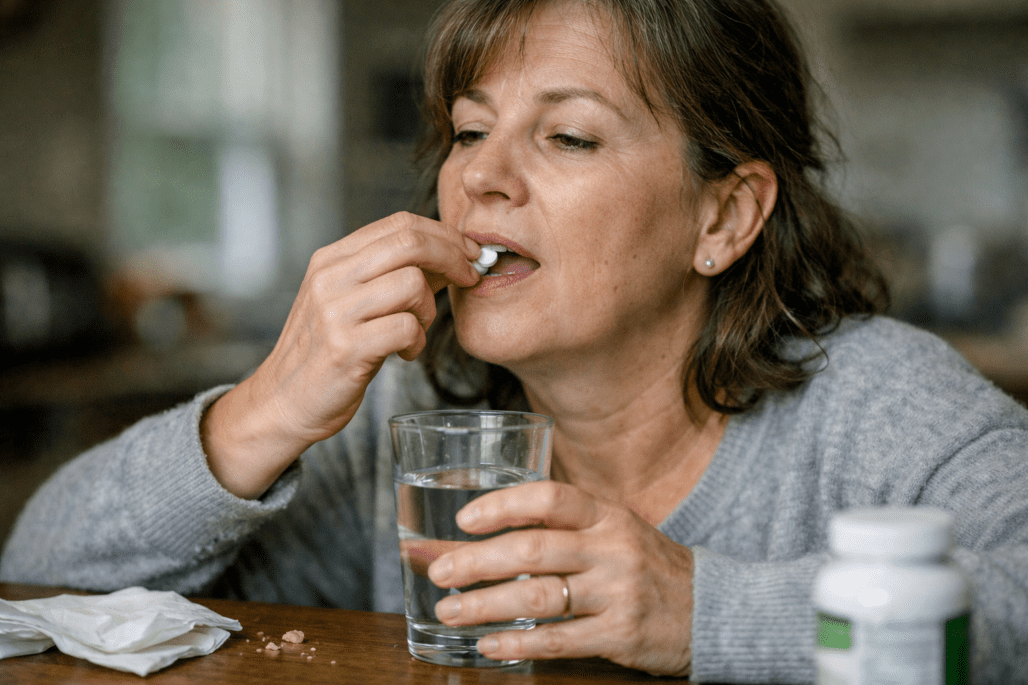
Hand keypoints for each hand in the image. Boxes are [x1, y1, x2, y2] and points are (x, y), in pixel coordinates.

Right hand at [203, 212, 480, 497]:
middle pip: (410, 243)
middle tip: (470, 277)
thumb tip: (451, 257)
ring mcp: (334, 312)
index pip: (399, 224)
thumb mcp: (351, 302)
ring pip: (412, 284)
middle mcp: (329, 278)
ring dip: (429, 309)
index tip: (470, 253)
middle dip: (454, 258)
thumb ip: (393, 276)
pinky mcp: (345, 347)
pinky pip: (406, 328)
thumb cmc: (326, 354)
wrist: (282, 402)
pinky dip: (417, 341)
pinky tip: (405, 353)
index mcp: (331, 259)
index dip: (445, 235)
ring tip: (416, 330)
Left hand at [426, 480, 693, 675]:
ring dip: (486, 604)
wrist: (713, 609)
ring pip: (539, 597)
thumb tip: (468, 536)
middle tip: (438, 572)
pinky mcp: (621, 635)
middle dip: (477, 561)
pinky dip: (518, 643)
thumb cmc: (643, 566)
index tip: (464, 519)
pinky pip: (559, 640)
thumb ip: (550, 532)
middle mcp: (612, 548)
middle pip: (534, 549)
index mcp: (607, 515)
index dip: (504, 505)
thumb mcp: (608, 534)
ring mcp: (618, 592)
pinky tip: (488, 644)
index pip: (551, 498)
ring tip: (449, 611)